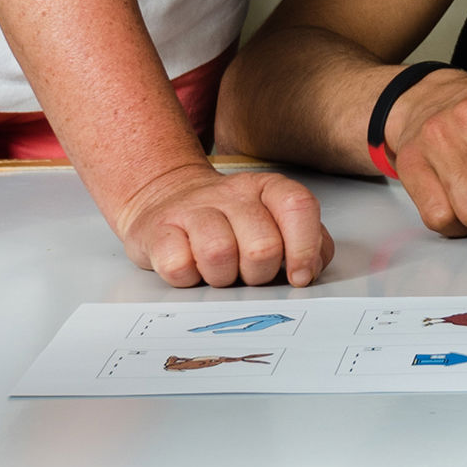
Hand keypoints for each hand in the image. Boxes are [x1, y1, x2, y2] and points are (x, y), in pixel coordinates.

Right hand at [116, 160, 328, 288]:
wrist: (164, 199)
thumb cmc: (227, 224)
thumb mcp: (272, 223)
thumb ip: (304, 241)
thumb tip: (309, 270)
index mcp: (266, 188)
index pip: (298, 206)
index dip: (305, 247)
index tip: (299, 276)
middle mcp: (231, 193)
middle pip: (263, 246)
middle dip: (259, 274)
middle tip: (246, 273)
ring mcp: (192, 208)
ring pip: (219, 254)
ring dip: (222, 277)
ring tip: (218, 271)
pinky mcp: (157, 230)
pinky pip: (179, 267)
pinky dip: (188, 278)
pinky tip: (190, 268)